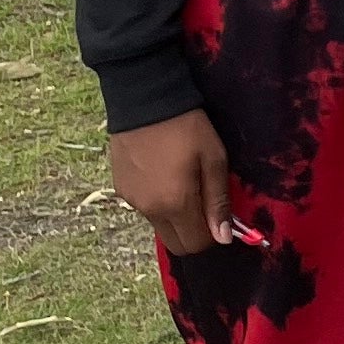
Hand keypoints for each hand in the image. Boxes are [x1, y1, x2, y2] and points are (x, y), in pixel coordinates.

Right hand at [110, 108, 231, 255]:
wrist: (144, 98)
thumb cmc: (187, 127)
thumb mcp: (213, 159)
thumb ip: (218, 202)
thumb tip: (224, 238)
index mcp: (175, 204)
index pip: (195, 244)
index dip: (212, 236)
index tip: (220, 217)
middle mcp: (150, 210)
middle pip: (174, 243)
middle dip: (193, 233)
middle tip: (204, 205)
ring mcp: (131, 200)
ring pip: (159, 226)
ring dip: (175, 218)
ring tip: (182, 182)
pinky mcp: (120, 188)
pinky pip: (144, 208)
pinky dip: (157, 203)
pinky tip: (162, 175)